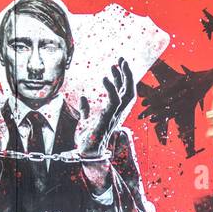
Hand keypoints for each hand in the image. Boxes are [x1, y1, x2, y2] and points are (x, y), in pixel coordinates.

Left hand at [80, 58, 135, 192]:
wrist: (85, 153)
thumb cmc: (86, 139)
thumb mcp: (83, 120)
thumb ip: (85, 109)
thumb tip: (83, 97)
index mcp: (114, 112)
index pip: (123, 92)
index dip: (121, 78)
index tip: (116, 64)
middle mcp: (118, 113)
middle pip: (129, 90)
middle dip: (127, 74)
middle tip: (121, 59)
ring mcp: (114, 116)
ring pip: (127, 94)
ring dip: (124, 78)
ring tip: (118, 64)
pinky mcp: (107, 119)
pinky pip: (115, 101)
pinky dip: (111, 88)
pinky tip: (105, 78)